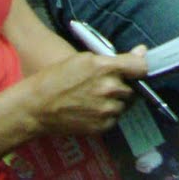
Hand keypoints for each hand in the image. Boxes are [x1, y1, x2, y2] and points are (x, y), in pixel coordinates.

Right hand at [28, 48, 145, 135]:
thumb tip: (142, 52)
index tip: (137, 67)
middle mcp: (110, 89)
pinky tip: (91, 109)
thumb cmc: (57, 78)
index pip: (141, 67)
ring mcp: (106, 110)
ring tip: (94, 98)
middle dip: (123, 85)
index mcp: (105, 68)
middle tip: (105, 84)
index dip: (140, 66)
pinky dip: (107, 114)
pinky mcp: (102, 127)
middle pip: (132, 88)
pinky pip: (114, 118)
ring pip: (124, 104)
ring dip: (115, 101)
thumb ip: (115, 58)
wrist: (36, 107)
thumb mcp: (83, 59)